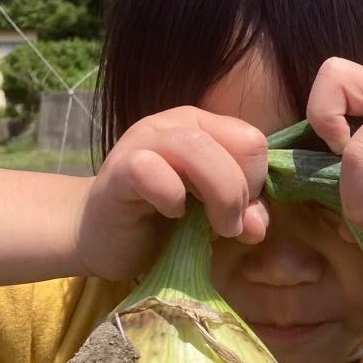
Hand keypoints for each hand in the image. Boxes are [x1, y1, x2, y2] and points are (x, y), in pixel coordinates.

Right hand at [76, 107, 268, 280]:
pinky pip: (152, 170)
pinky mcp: (119, 169)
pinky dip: (171, 197)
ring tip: (214, 228)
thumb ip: (242, 213)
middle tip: (226, 227)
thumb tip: (259, 226)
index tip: (240, 213)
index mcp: (204, 128)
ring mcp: (145, 141)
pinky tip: (170, 214)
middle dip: (243, 194)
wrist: (102, 237)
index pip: (254, 141)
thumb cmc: (160, 222)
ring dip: (221, 196)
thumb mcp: (213, 217)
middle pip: (243, 143)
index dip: (257, 182)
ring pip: (199, 148)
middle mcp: (176, 124)